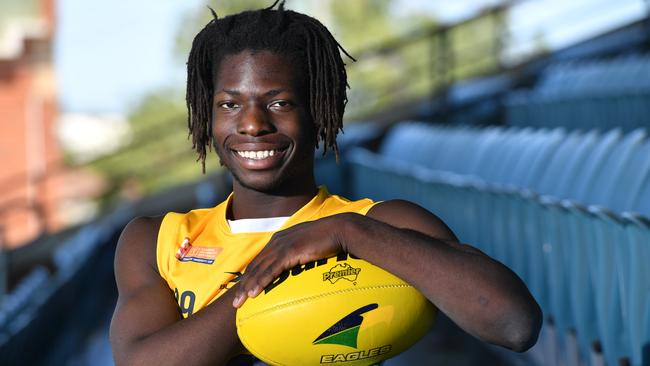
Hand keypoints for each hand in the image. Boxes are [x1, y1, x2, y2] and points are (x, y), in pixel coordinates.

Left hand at [232, 214, 354, 307]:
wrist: (339, 230)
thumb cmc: (329, 239)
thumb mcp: (309, 245)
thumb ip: (301, 253)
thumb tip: (301, 264)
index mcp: (280, 239)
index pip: (260, 260)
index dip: (250, 275)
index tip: (242, 289)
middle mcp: (276, 242)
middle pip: (254, 266)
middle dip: (242, 284)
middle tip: (234, 302)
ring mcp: (281, 246)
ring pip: (258, 270)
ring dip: (246, 288)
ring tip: (238, 303)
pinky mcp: (288, 252)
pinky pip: (270, 271)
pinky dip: (259, 283)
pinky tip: (252, 294)